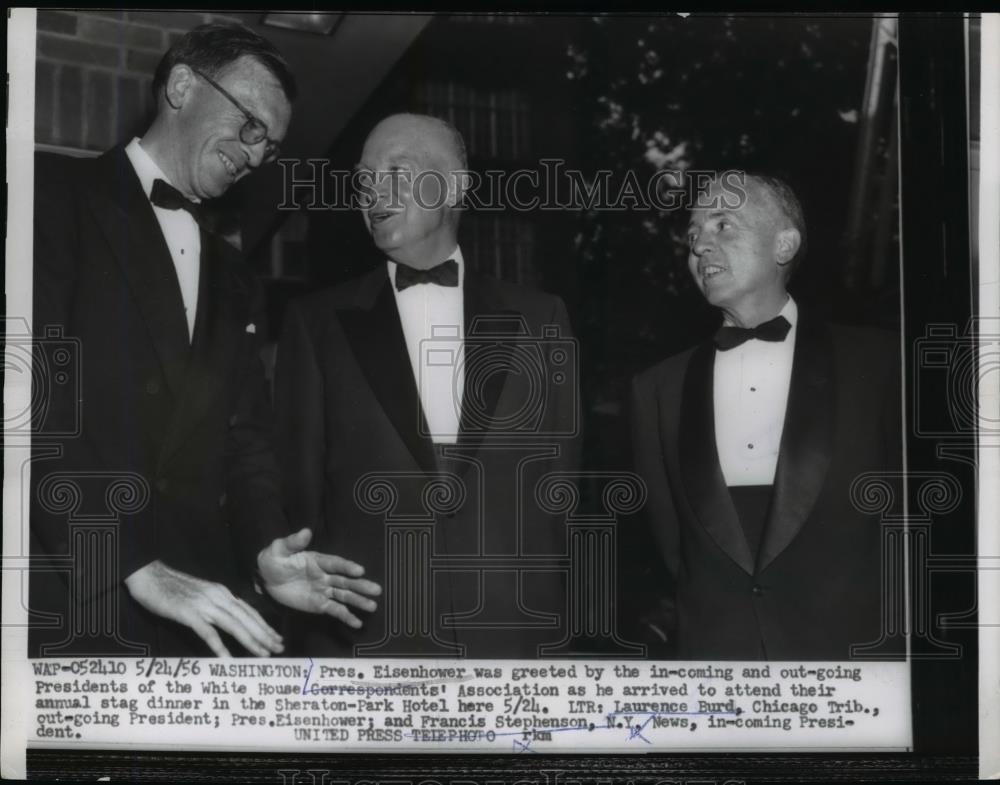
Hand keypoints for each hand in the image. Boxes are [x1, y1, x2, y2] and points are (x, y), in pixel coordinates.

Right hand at [124, 560, 283, 656]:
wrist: (150, 576)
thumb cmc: (173, 588)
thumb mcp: (202, 594)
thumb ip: (216, 605)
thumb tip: (231, 620)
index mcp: (222, 592)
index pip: (249, 611)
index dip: (264, 625)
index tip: (276, 637)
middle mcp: (218, 597)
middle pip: (246, 618)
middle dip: (264, 634)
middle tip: (279, 648)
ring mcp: (204, 605)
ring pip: (234, 625)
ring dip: (250, 640)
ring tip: (263, 654)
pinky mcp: (189, 614)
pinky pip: (208, 632)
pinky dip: (219, 646)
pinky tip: (228, 659)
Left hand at [257, 528, 381, 627]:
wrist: (264, 579)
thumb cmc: (273, 560)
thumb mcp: (279, 549)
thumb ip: (293, 542)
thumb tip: (306, 531)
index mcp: (318, 560)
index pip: (335, 564)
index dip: (347, 567)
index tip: (360, 571)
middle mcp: (325, 575)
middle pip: (345, 581)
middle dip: (360, 586)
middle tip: (376, 590)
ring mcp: (323, 590)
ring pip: (344, 596)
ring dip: (358, 601)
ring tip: (372, 607)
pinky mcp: (319, 604)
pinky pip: (334, 610)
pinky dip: (346, 616)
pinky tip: (357, 623)